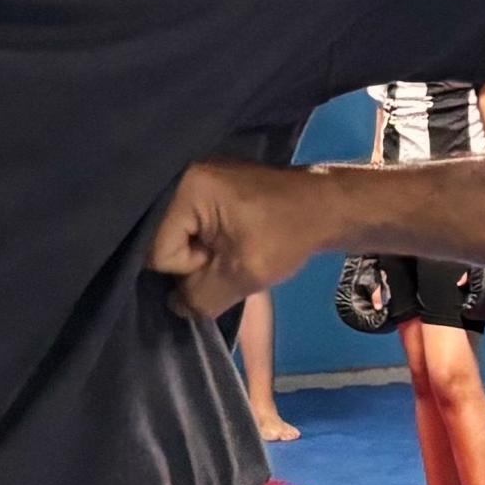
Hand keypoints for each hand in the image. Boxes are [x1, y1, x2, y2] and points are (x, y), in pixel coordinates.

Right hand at [150, 160, 319, 319]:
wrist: (327, 208)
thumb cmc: (288, 233)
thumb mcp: (244, 273)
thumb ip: (202, 297)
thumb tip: (176, 307)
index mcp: (186, 187)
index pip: (158, 251)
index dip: (189, 269)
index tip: (224, 259)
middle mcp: (179, 177)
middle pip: (160, 243)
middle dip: (192, 263)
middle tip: (227, 255)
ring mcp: (191, 183)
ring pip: (175, 240)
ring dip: (201, 255)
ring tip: (232, 248)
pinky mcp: (204, 192)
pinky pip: (187, 229)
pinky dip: (206, 244)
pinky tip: (228, 243)